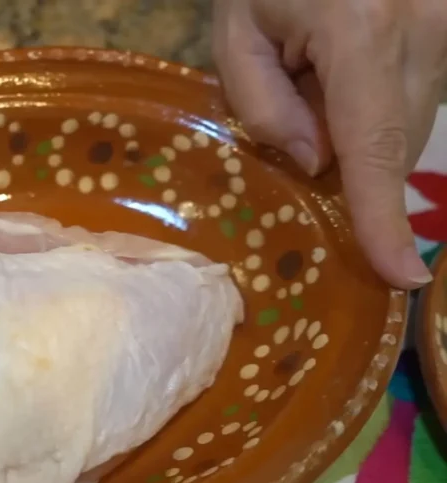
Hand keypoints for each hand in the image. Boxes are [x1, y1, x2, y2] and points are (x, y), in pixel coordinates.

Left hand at [213, 0, 446, 287]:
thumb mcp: (238, 30)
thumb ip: (263, 103)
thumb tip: (316, 161)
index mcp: (361, 29)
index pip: (373, 146)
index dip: (384, 217)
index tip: (403, 273)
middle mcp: (425, 28)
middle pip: (393, 138)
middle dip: (344, 148)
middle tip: (300, 89)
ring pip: (411, 118)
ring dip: (363, 119)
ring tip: (322, 66)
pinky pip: (422, 93)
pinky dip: (381, 98)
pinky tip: (348, 60)